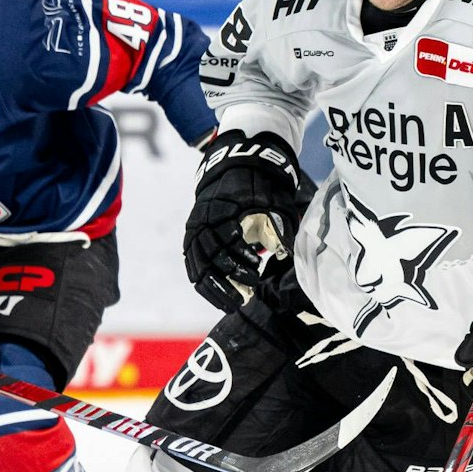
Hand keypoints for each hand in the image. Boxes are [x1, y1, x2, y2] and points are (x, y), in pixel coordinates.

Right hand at [183, 129, 302, 311]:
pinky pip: (192, 266)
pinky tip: (216, 297)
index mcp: (221, 208)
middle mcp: (201, 221)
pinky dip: (203, 284)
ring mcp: (193, 230)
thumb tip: (281, 251)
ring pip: (198, 267)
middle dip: (229, 280)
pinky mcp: (191, 238)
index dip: (241, 256)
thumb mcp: (272, 199)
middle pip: (210, 258)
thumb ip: (276, 224)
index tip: (257, 266)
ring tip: (233, 304)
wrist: (235, 166)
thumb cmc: (258, 186)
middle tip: (249, 293)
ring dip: (215, 289)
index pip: (226, 238)